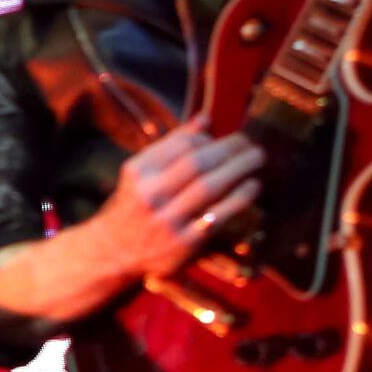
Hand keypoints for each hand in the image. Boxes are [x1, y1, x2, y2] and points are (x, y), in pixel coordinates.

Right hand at [89, 122, 261, 285]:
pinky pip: (219, 215)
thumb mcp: (143, 174)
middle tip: (250, 143)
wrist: (114, 251)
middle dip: (230, 149)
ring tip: (257, 158)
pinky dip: (239, 197)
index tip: (223, 139)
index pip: (181, 144)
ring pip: (210, 187)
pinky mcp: (185, 243)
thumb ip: (172, 146)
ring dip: (239, 169)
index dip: (209, 138)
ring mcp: (167, 220)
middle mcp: (151, 194)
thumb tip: (205, 120)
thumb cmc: (133, 206)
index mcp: (139, 171)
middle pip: (198, 163)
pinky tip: (252, 186)